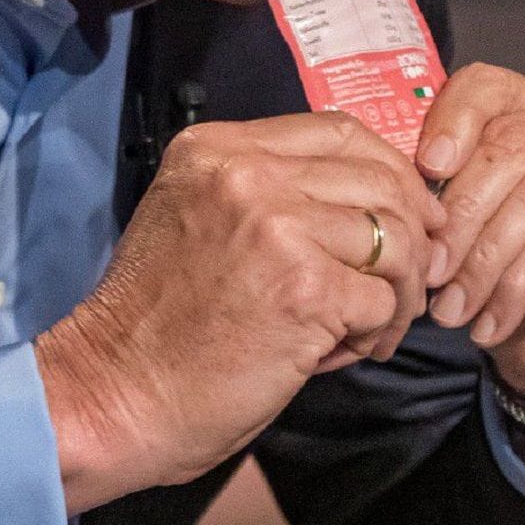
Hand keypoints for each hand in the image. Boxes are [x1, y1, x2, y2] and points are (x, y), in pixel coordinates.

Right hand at [38, 112, 440, 512]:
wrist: (113, 395)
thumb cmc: (156, 326)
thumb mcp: (195, 220)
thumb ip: (268, 194)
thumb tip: (369, 203)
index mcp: (218, 149)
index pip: (341, 130)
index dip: (391, 172)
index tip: (408, 215)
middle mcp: (248, 174)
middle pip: (380, 180)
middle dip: (412, 236)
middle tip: (404, 285)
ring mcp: (279, 227)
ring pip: (396, 239)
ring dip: (400, 291)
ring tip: (371, 328)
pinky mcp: (305, 288)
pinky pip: (385, 299)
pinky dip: (379, 331)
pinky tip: (348, 350)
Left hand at [417, 64, 524, 422]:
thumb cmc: (519, 278)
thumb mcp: (472, 231)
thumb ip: (444, 195)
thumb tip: (395, 192)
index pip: (489, 86)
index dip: (451, 120)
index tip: (423, 171)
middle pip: (509, 143)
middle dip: (459, 211)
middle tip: (428, 271)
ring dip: (481, 260)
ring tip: (451, 310)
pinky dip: (512, 289)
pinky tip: (488, 326)